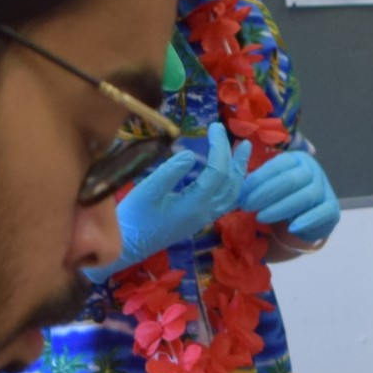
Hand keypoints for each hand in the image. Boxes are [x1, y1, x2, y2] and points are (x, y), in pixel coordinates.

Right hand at [99, 136, 249, 274]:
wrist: (129, 246)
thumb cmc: (134, 217)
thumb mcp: (147, 191)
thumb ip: (169, 172)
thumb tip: (191, 154)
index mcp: (194, 205)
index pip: (217, 172)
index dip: (219, 147)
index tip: (214, 126)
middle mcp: (205, 213)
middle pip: (230, 182)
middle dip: (232, 155)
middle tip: (228, 132)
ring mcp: (205, 218)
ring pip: (233, 194)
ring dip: (239, 170)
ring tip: (243, 150)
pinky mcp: (200, 220)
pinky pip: (226, 202)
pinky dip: (233, 184)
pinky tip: (231, 174)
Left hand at [239, 149, 340, 243]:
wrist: (305, 219)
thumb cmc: (282, 199)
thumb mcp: (269, 186)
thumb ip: (257, 182)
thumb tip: (234, 185)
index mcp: (297, 160)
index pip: (278, 166)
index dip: (258, 179)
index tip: (242, 193)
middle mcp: (313, 171)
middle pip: (291, 180)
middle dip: (266, 193)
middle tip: (247, 206)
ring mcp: (325, 189)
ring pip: (305, 196)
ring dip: (280, 208)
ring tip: (261, 217)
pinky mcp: (332, 209)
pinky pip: (321, 213)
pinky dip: (306, 221)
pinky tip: (291, 228)